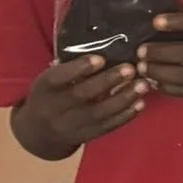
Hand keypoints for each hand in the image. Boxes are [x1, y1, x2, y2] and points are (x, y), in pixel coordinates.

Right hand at [19, 55, 145, 154]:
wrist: (40, 132)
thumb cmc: (51, 94)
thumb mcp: (51, 79)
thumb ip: (71, 67)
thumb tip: (105, 47)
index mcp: (44, 88)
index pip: (58, 78)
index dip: (79, 68)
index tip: (100, 59)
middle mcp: (54, 108)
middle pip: (81, 96)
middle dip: (107, 81)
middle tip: (130, 69)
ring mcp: (69, 126)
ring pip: (97, 114)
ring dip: (123, 99)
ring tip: (142, 85)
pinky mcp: (84, 136)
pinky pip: (106, 127)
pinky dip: (125, 116)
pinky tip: (140, 104)